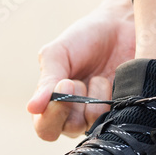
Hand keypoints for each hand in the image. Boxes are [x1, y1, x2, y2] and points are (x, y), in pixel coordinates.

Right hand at [26, 4, 135, 139]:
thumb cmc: (83, 40)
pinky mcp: (123, 111)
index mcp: (53, 104)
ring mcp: (100, 116)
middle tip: (79, 80)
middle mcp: (75, 115)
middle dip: (74, 102)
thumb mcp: (57, 54)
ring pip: (93, 122)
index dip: (51, 114)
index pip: (45, 128)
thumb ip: (46, 81)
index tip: (64, 85)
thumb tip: (32, 108)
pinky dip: (112, 96)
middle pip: (69, 129)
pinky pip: (116, 116)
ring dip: (95, 97)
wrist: (120, 25)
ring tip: (98, 77)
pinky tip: (113, 80)